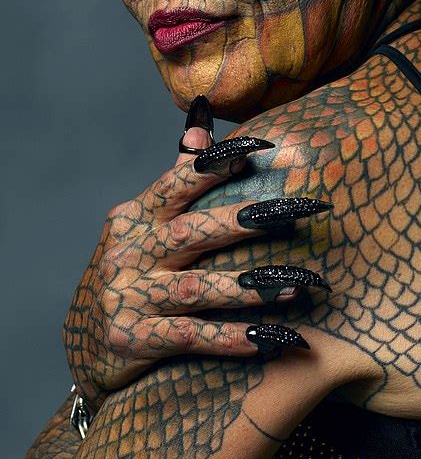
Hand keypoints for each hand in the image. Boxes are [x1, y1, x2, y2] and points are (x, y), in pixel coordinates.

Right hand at [63, 97, 329, 411]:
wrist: (85, 341)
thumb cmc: (131, 271)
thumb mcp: (144, 222)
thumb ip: (178, 175)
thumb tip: (202, 117)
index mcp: (135, 217)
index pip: (177, 182)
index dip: (216, 164)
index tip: (260, 149)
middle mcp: (129, 253)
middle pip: (192, 231)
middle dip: (245, 221)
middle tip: (294, 212)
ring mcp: (128, 297)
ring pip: (196, 289)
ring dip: (249, 288)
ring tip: (296, 285)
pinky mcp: (134, 339)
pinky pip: (191, 336)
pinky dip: (230, 338)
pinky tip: (269, 338)